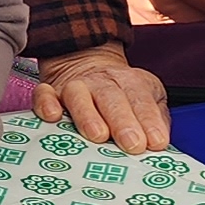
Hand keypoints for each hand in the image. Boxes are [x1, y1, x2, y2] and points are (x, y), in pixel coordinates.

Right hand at [31, 44, 171, 153]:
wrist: (85, 61)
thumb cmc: (121, 92)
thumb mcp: (148, 96)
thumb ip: (157, 117)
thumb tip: (160, 142)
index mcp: (131, 83)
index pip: (142, 99)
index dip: (150, 120)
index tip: (156, 142)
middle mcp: (103, 82)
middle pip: (113, 99)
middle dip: (123, 122)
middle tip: (133, 144)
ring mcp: (75, 86)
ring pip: (79, 96)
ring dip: (88, 116)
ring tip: (98, 136)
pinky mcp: (50, 91)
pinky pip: (44, 93)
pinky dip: (46, 103)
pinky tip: (53, 117)